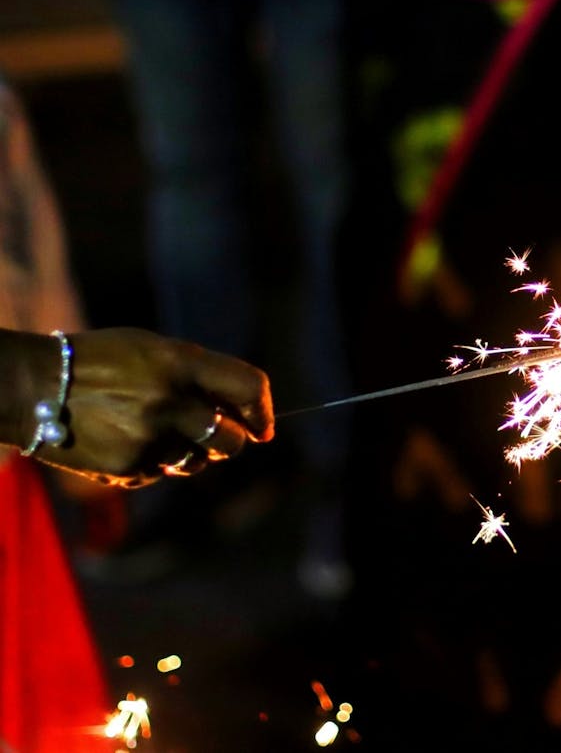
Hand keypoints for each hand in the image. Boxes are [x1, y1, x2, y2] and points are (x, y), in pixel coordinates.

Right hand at [11, 327, 273, 487]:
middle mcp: (170, 402)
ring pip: (197, 462)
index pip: (249, 387)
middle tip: (214, 434)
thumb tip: (243, 411)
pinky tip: (125, 441)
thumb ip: (199, 375)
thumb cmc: (101, 362)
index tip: (263, 426)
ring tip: (154, 430)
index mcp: (180, 363)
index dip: (262, 410)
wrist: (33, 387)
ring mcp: (149, 439)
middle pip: (231, 440)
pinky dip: (153, 463)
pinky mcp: (129, 468)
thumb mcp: (153, 349)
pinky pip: (160, 473)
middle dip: (228, 440)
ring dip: (188, 453)